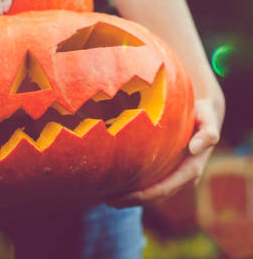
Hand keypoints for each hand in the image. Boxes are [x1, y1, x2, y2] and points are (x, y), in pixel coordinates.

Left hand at [110, 96, 224, 206]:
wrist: (204, 113)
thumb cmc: (202, 113)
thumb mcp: (207, 117)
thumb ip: (207, 132)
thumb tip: (195, 148)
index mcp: (192, 168)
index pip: (164, 188)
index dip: (142, 196)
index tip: (120, 197)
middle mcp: (184, 177)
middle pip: (156, 196)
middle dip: (132, 201)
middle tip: (106, 201)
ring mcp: (176, 176)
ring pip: (152, 194)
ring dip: (130, 199)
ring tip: (106, 197)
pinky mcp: (168, 171)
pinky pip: (151, 184)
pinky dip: (134, 189)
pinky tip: (115, 186)